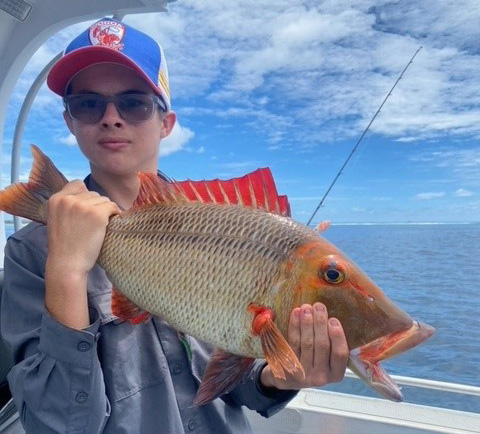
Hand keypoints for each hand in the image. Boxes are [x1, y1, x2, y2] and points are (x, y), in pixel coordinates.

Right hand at [45, 180, 119, 328]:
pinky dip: (115, 213)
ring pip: (103, 200)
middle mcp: (68, 199)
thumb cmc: (65, 246)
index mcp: (56, 199)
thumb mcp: (57, 219)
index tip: (87, 209)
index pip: (77, 184)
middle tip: (94, 222)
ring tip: (100, 225)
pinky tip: (111, 222)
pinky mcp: (97, 214)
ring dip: (105, 210)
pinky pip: (112, 206)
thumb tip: (89, 196)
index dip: (85, 196)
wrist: (67, 264)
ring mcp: (83, 206)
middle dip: (96, 205)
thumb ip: (68, 205)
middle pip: (92, 193)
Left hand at [260, 303, 348, 390]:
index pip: (340, 355)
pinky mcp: (289, 367)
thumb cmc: (313, 361)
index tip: (333, 319)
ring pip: (307, 343)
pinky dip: (294, 326)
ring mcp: (303, 373)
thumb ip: (332, 343)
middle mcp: (321, 377)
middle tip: (319, 306)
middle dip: (320, 323)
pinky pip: (292, 343)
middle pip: (322, 346)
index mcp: (336, 374)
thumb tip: (330, 316)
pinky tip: (296, 314)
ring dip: (307, 322)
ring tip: (306, 307)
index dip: (338, 337)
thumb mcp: (327, 359)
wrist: (287, 378)